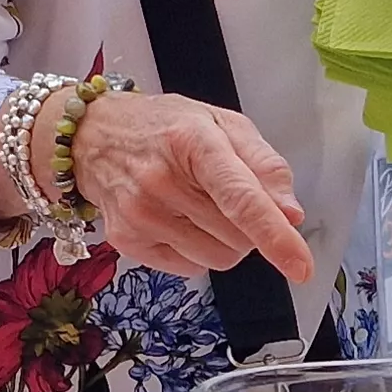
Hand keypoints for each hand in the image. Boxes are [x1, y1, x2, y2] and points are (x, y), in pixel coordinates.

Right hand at [66, 93, 311, 283]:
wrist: (91, 137)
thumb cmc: (165, 127)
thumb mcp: (221, 123)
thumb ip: (264, 164)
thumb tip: (291, 214)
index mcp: (193, 140)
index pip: (240, 197)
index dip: (274, 235)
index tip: (300, 265)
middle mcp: (161, 179)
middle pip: (238, 236)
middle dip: (249, 226)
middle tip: (224, 196)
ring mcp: (140, 213)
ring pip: (218, 259)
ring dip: (225, 242)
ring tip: (199, 207)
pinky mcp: (126, 240)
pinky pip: (190, 268)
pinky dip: (196, 251)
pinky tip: (176, 220)